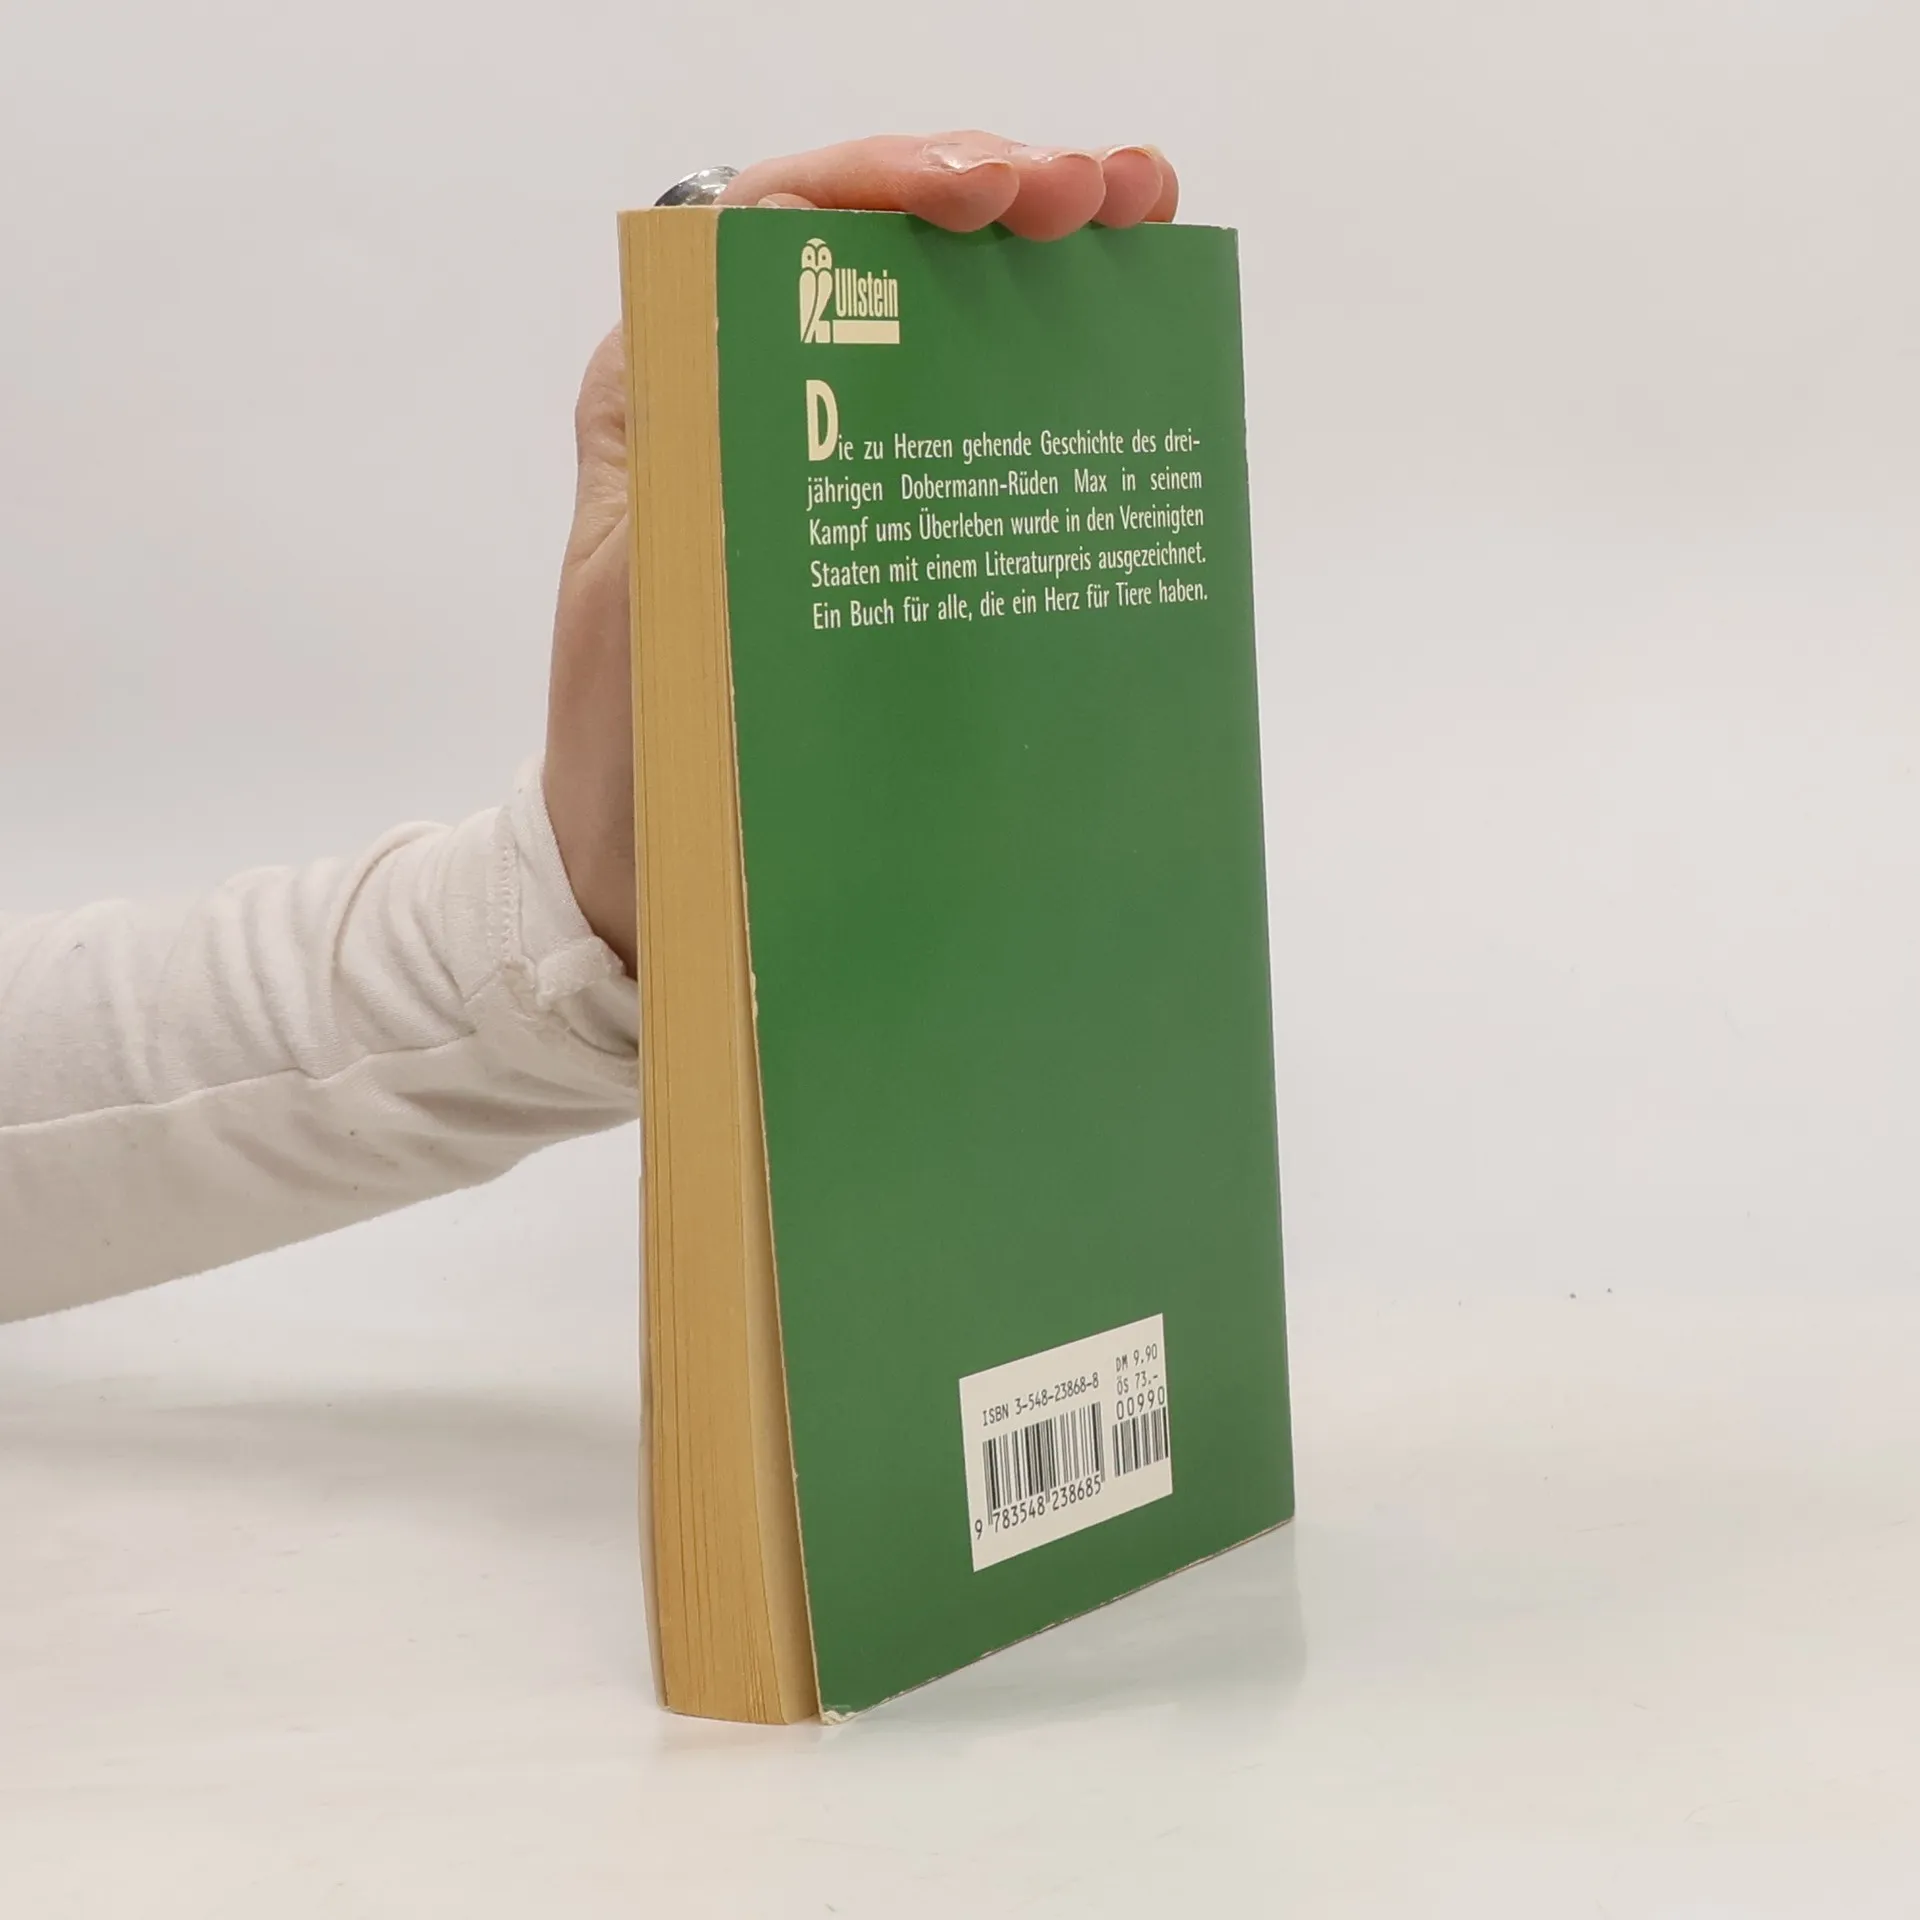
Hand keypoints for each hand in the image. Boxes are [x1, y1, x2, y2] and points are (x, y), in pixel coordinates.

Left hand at [543, 134, 1179, 972]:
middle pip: (874, 249)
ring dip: (1036, 259)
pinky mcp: (878, 534)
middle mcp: (751, 407)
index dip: (881, 184)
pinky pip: (966, 426)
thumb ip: (688, 469)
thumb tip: (771, 328)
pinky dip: (1044, 371)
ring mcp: (826, 466)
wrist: (646, 872)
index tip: (983, 197)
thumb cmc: (630, 751)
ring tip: (1136, 223)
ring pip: (934, 321)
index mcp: (678, 396)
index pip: (775, 226)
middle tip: (1098, 194)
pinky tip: (1124, 343)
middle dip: (991, 193)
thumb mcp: (639, 596)